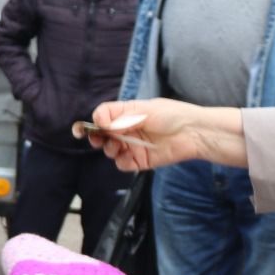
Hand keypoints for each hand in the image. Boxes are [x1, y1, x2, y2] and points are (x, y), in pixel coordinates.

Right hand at [76, 99, 245, 172]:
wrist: (193, 133)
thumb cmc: (172, 115)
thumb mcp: (144, 110)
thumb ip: (120, 116)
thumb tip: (98, 120)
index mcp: (127, 114)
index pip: (102, 118)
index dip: (92, 123)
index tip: (82, 129)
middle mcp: (127, 130)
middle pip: (102, 136)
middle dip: (98, 138)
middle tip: (100, 140)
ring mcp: (133, 146)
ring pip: (111, 151)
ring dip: (111, 149)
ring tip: (120, 146)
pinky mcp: (141, 161)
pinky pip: (123, 164)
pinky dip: (123, 162)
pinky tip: (130, 156)